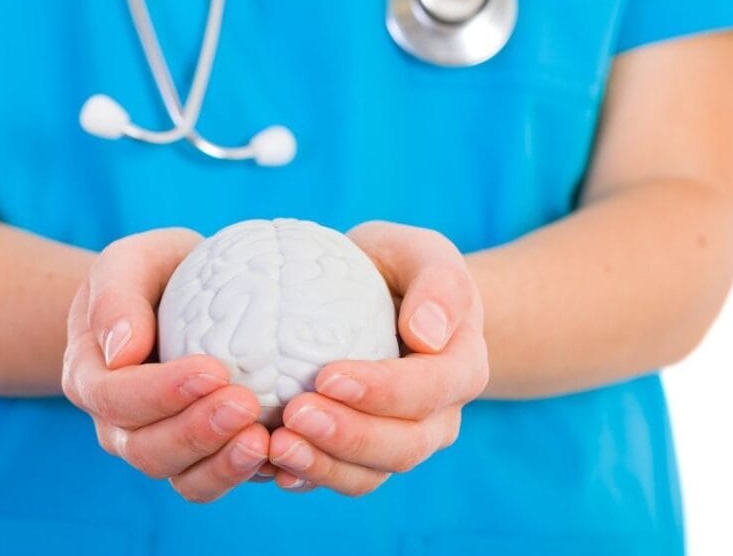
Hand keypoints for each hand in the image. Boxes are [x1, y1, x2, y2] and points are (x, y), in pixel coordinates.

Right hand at [62, 228, 269, 502]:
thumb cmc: (155, 273)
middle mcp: (119, 425)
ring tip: (263, 439)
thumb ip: (116, 296)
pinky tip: (281, 456)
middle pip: (146, 449)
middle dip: (197, 433)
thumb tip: (121, 352)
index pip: (115, 397)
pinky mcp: (202, 459)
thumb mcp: (131, 262)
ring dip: (222, 464)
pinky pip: (217, 481)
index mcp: (91, 378)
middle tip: (246, 405)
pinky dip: (247, 475)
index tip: (213, 370)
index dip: (161, 392)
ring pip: (182, 477)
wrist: (179, 297)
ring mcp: (160, 447)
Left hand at [267, 221, 488, 494]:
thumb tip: (426, 333)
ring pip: (372, 474)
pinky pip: (340, 479)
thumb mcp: (423, 254)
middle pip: (404, 446)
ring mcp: (402, 442)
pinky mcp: (363, 456)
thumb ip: (439, 284)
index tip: (327, 376)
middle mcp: (438, 417)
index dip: (382, 391)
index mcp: (461, 367)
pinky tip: (271, 465)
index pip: (429, 390)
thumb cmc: (402, 268)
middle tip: (294, 414)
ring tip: (276, 445)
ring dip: (324, 466)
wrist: (389, 299)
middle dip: (348, 436)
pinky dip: (308, 477)